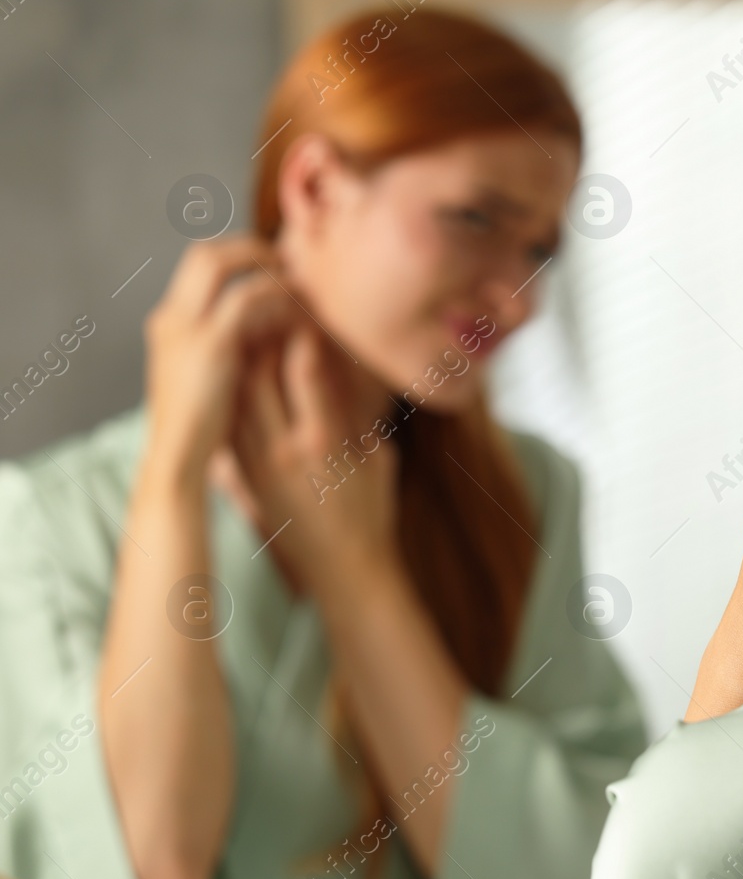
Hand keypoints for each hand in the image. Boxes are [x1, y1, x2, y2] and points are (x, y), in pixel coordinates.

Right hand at [143, 235, 295, 486]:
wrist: (177, 463)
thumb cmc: (200, 434)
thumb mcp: (208, 382)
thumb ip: (227, 351)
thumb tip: (265, 333)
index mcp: (168, 326)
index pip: (197, 268)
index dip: (236, 259)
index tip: (274, 267)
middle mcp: (170, 319)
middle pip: (204, 253)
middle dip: (249, 249)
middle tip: (289, 262)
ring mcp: (184, 328)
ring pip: (221, 263)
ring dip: (264, 265)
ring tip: (298, 279)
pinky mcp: (210, 344)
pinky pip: (246, 296)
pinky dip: (275, 292)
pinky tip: (299, 306)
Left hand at [230, 323, 400, 595]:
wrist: (342, 571)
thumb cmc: (371, 514)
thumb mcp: (378, 457)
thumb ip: (357, 413)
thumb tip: (347, 372)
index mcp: (324, 439)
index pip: (303, 366)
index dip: (303, 328)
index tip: (309, 309)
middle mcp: (282, 447)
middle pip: (257, 371)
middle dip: (262, 333)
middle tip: (272, 307)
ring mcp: (255, 462)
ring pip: (234, 393)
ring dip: (239, 358)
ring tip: (248, 330)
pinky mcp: (241, 475)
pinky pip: (228, 420)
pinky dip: (230, 391)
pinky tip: (235, 374)